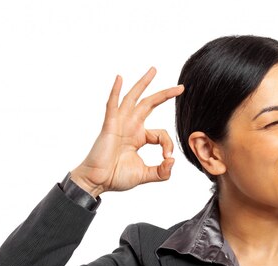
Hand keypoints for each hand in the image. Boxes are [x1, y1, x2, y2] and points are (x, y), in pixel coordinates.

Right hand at [70, 68, 183, 196]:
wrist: (97, 181)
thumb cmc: (116, 177)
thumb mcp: (145, 175)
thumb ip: (162, 171)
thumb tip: (172, 161)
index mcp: (139, 136)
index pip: (161, 133)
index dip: (168, 144)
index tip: (167, 158)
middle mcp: (130, 126)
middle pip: (149, 104)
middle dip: (165, 94)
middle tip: (180, 87)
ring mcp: (120, 124)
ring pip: (133, 99)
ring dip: (143, 84)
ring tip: (154, 71)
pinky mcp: (109, 126)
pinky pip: (113, 105)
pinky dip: (115, 91)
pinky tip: (120, 78)